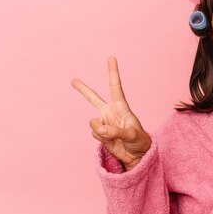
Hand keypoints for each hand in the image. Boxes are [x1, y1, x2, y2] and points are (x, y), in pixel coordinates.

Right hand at [71, 56, 151, 170]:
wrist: (136, 155)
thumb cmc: (139, 141)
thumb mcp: (132, 135)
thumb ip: (115, 131)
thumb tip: (99, 129)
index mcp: (121, 107)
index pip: (115, 87)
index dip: (113, 73)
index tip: (111, 58)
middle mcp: (110, 112)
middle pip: (94, 98)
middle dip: (83, 89)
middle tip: (73, 80)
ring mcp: (104, 123)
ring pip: (93, 123)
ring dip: (101, 131)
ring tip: (115, 136)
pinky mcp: (100, 134)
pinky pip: (94, 134)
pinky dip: (101, 139)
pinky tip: (110, 141)